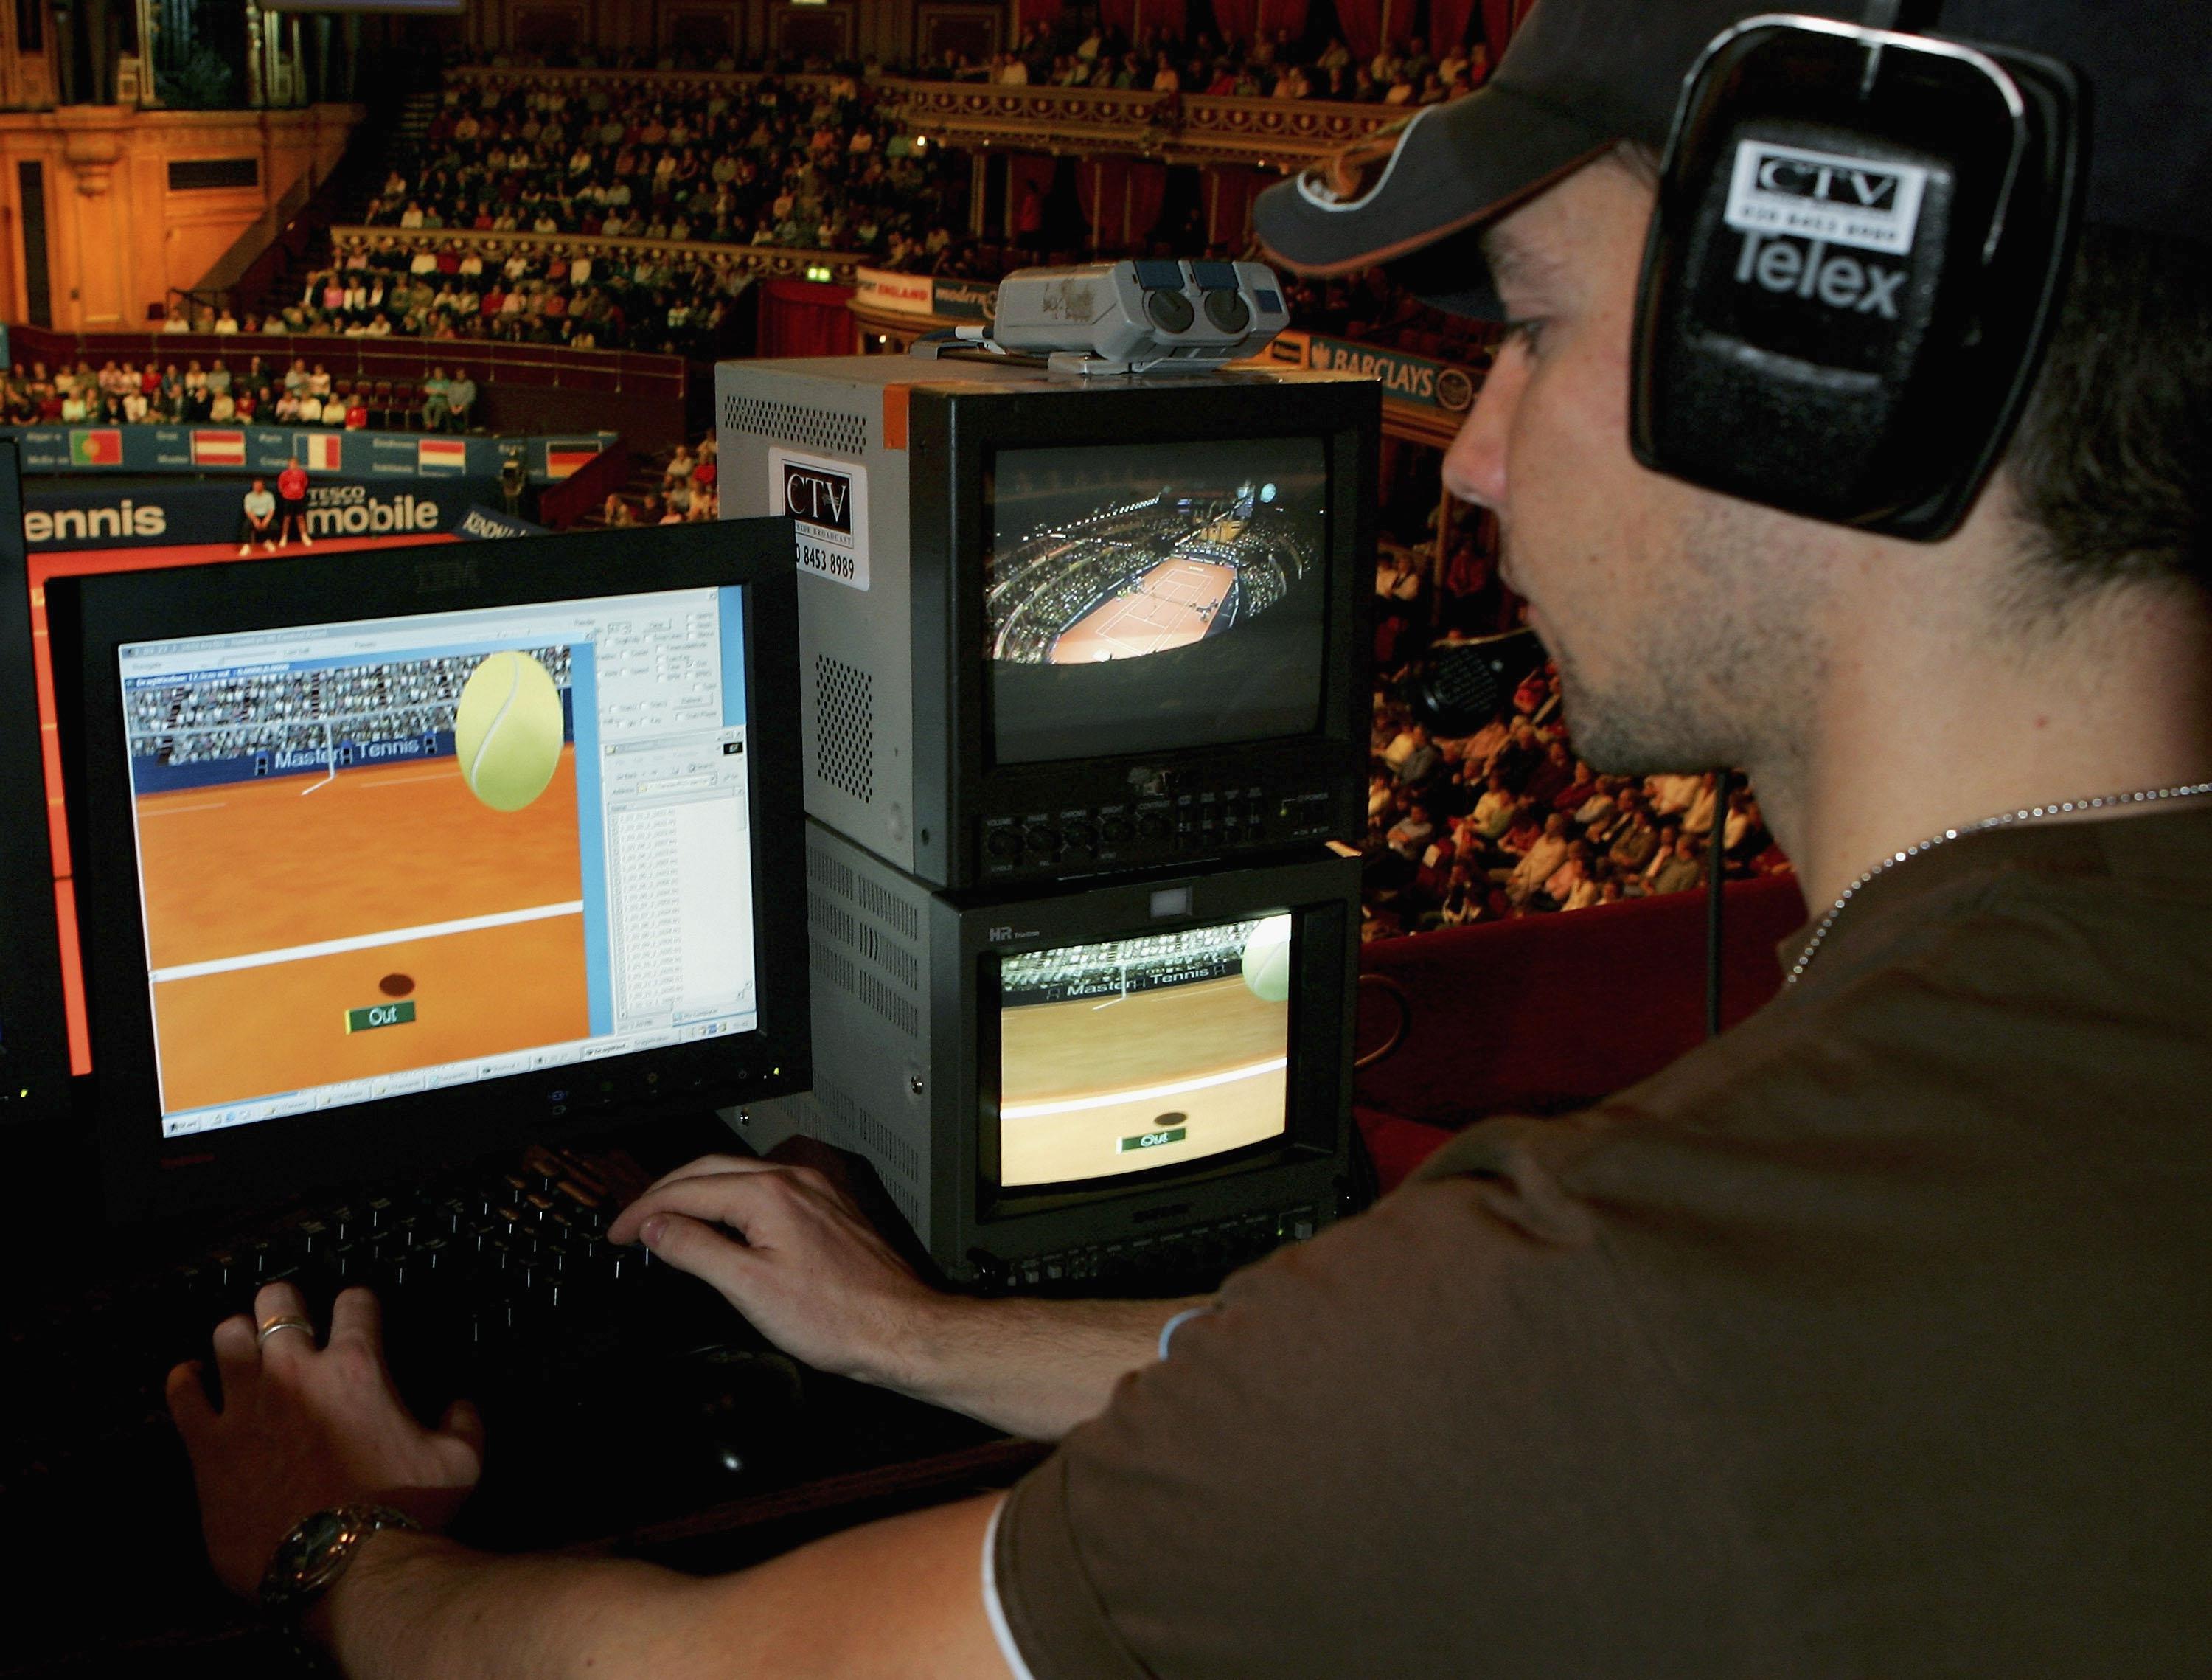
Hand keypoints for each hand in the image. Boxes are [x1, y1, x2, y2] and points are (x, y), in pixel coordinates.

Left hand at [166, 1281, 484, 1599]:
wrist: (341, 1567)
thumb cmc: (405, 1511)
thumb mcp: (460, 1462)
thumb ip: (464, 1423)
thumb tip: (460, 1407)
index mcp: (357, 1367)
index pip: (354, 1302)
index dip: (358, 1304)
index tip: (357, 1317)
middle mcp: (296, 1371)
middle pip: (277, 1301)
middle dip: (284, 1304)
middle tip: (289, 1322)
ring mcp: (246, 1404)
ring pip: (225, 1335)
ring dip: (236, 1337)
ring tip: (241, 1350)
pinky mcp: (209, 1445)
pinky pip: (182, 1394)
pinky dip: (186, 1381)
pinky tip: (192, 1380)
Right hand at [607, 1153, 945, 1387]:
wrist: (901, 1329)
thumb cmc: (839, 1317)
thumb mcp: (749, 1288)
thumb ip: (696, 1250)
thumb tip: (656, 1228)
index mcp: (770, 1194)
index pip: (686, 1189)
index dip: (642, 1212)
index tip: (617, 1234)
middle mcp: (794, 1180)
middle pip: (708, 1169)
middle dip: (663, 1193)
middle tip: (630, 1224)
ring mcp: (814, 1191)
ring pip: (737, 1176)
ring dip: (696, 1193)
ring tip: (665, 1220)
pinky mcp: (827, 1208)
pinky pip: (764, 1190)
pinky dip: (729, 1200)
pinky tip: (722, 1223)